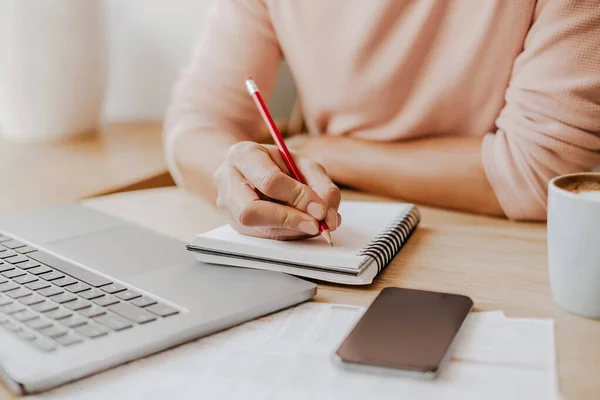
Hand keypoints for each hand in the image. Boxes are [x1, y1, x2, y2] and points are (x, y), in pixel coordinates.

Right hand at [213, 141, 341, 239]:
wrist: (248, 168)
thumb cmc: (276, 163)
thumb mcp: (301, 162)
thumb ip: (319, 184)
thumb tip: (326, 215)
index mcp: (242, 155)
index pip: (269, 181)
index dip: (298, 197)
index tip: (320, 209)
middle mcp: (227, 181)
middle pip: (251, 210)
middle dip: (289, 220)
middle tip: (316, 225)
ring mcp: (226, 206)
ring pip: (257, 228)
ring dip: (291, 230)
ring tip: (313, 224)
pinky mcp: (234, 225)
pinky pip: (262, 236)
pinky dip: (287, 234)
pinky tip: (300, 227)